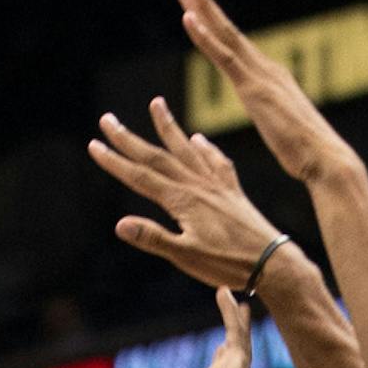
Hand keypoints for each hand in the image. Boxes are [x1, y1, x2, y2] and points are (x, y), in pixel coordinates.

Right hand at [88, 95, 290, 291]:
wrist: (272, 262)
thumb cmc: (228, 264)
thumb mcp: (186, 256)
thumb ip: (153, 238)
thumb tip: (119, 224)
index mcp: (182, 201)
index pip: (140, 176)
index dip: (115, 161)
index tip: (94, 144)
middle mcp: (198, 186)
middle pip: (157, 156)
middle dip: (129, 138)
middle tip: (107, 119)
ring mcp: (216, 186)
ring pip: (186, 150)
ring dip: (168, 127)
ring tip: (156, 103)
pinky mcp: (232, 192)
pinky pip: (216, 162)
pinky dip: (205, 149)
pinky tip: (198, 139)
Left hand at [178, 0, 359, 186]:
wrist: (325, 159)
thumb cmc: (305, 151)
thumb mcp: (279, 123)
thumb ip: (268, 108)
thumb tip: (265, 105)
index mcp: (268, 76)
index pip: (235, 43)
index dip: (215, 21)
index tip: (197, 2)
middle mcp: (265, 68)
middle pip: (228, 30)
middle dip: (207, 2)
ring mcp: (259, 76)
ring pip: (224, 35)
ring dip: (203, 8)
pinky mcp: (254, 90)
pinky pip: (224, 58)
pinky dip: (205, 37)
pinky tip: (189, 19)